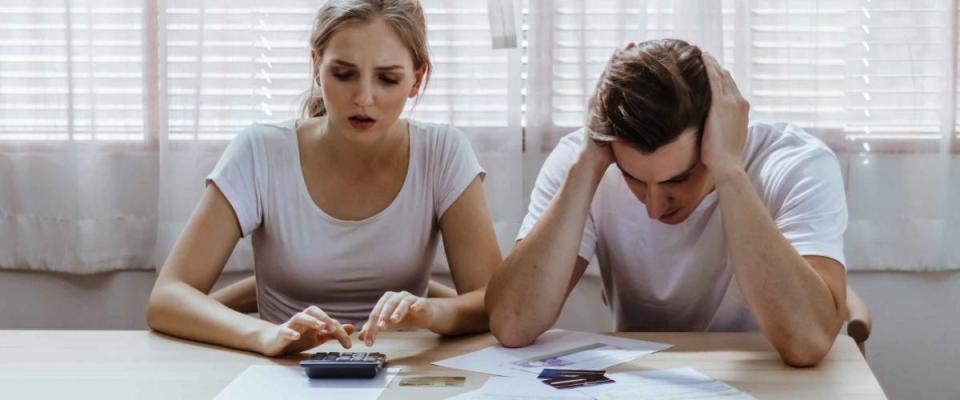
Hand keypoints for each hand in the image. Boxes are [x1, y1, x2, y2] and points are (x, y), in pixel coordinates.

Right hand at [256, 305, 354, 356]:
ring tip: (320, 327)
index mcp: (313, 319)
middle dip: (324, 317)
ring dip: (311, 321)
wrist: (274, 342)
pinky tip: (297, 336)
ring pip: (299, 317)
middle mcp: (303, 319)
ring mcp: (291, 325)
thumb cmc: (298, 338)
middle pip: (313, 311)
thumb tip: (352, 328)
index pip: (329, 321)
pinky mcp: (281, 333)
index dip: (340, 331)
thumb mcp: (318, 337)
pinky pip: (285, 330)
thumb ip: (334, 333)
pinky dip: (291, 332)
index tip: (348, 344)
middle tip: (333, 328)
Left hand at [357, 291, 434, 346]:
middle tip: (379, 327)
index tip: (368, 340)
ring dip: (398, 311)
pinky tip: (413, 309)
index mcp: (386, 299)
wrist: (423, 315)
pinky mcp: (423, 302)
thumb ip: (374, 328)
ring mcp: (411, 298)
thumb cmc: (403, 317)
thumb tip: (360, 337)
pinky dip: (416, 305)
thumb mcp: (387, 324)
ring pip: (403, 303)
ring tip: (394, 320)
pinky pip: (419, 302)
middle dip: (383, 316)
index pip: (376, 312)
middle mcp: (398, 296)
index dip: (371, 327)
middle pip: (388, 305)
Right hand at [580, 42, 638, 169]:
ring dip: (613, 64)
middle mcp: (599, 101)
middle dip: (619, 58)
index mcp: (607, 105)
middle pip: (610, 74)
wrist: (591, 161)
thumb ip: (633, 124)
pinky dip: (607, 79)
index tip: (636, 51)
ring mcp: (594, 104)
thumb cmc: (609, 150)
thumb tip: (654, 121)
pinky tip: (613, 69)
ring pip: (604, 79)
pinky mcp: (593, 110)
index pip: (617, 81)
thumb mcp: (624, 133)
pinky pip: (600, 91)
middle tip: (631, 42)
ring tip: (622, 49)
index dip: (625, 66)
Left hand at [700, 53, 748, 178]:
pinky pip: (714, 79)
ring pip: (721, 75)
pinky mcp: (721, 104)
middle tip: (704, 55)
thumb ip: (720, 126)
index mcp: (742, 110)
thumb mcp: (724, 137)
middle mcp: (740, 102)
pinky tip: (701, 56)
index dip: (721, 77)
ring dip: (712, 63)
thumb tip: (708, 127)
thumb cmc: (723, 158)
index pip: (731, 87)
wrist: (728, 164)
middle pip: (727, 78)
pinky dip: (708, 66)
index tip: (712, 69)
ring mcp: (732, 101)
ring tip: (701, 53)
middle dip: (716, 67)